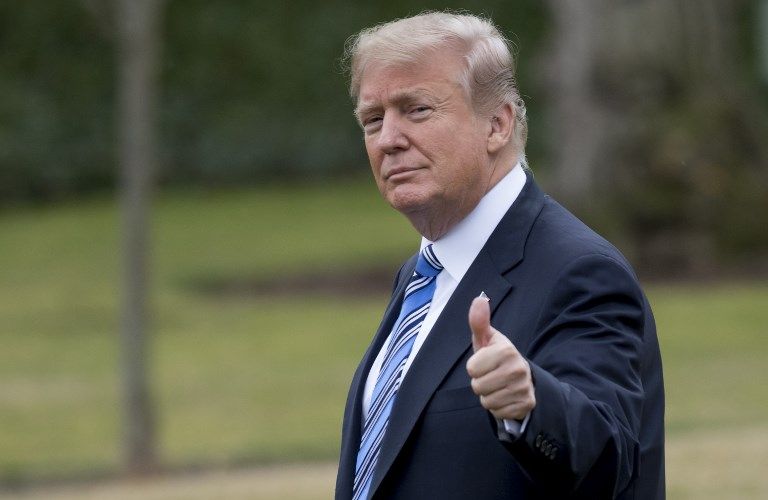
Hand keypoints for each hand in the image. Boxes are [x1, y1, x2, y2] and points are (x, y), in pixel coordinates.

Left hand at [466, 296, 535, 420]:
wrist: (524, 378)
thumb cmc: (498, 356)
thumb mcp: (488, 339)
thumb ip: (479, 321)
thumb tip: (479, 298)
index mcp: (506, 350)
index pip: (471, 369)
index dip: (475, 367)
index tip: (486, 363)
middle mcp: (517, 369)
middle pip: (477, 386)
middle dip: (480, 382)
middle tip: (492, 376)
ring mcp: (523, 388)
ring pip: (486, 401)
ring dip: (488, 396)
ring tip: (498, 386)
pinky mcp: (525, 405)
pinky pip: (497, 412)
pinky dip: (498, 407)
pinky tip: (506, 397)